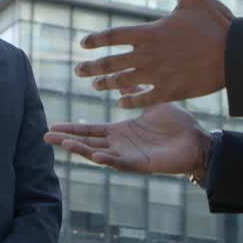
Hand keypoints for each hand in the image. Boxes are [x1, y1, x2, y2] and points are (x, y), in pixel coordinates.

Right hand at [44, 103, 210, 174]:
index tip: (51, 126)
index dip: (71, 128)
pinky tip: (96, 155)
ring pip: (99, 154)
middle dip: (67, 140)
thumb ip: (134, 93)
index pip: (90, 130)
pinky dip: (108, 160)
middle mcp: (120, 145)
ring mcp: (129, 156)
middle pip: (87, 143)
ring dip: (82, 150)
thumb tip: (122, 78)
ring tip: (64, 144)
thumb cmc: (176, 126)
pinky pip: (121, 163)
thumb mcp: (150, 104)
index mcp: (120, 132)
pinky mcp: (141, 164)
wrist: (197, 141)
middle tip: (45, 137)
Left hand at [76, 0, 231, 107]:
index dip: (96, 40)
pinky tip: (123, 102)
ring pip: (124, 82)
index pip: (113, 36)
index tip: (83, 44)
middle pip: (112, 63)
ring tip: (96, 86)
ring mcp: (158, 75)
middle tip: (78, 70)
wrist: (236, 54)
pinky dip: (132, 100)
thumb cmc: (215, 22)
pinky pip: (145, 98)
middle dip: (93, 67)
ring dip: (107, 84)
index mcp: (150, 32)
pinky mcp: (171, 90)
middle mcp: (149, 55)